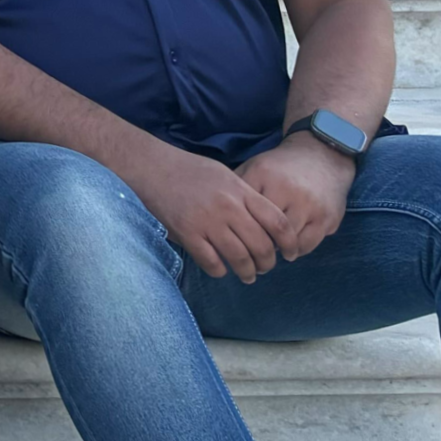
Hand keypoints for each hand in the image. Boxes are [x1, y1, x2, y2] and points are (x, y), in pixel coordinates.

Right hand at [126, 142, 293, 280]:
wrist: (149, 166)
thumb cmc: (189, 170)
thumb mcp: (225, 175)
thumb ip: (246, 198)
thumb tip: (266, 226)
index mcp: (240, 190)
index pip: (278, 223)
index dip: (290, 244)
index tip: (291, 254)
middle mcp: (227, 207)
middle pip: (262, 246)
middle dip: (268, 263)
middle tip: (265, 267)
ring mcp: (206, 221)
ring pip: (239, 259)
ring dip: (248, 272)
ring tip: (248, 275)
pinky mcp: (186, 233)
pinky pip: (212, 263)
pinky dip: (220, 271)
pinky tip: (220, 268)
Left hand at [239, 134, 355, 262]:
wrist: (321, 158)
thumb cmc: (280, 167)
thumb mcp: (254, 168)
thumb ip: (237, 187)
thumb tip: (216, 212)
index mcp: (263, 175)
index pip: (243, 209)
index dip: (236, 227)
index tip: (231, 237)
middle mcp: (287, 190)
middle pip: (265, 229)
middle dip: (256, 245)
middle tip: (249, 254)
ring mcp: (309, 206)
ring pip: (287, 241)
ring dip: (276, 251)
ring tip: (267, 254)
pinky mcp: (327, 219)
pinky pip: (308, 244)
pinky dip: (296, 250)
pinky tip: (288, 249)